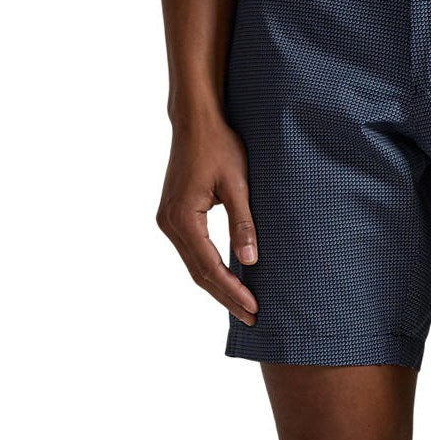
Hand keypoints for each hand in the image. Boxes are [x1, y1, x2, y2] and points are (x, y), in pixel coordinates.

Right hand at [156, 117, 258, 324]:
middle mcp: (169, 223)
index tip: (254, 308)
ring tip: (243, 306)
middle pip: (199, 273)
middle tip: (252, 318)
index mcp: (183, 218)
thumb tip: (251, 260)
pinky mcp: (174, 215)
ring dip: (218, 286)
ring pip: (194, 265)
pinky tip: (229, 279)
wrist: (196, 121)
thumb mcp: (238, 184)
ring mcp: (168, 220)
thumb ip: (244, 223)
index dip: (232, 290)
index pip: (210, 266)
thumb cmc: (220, 146)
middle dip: (226, 296)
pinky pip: (193, 251)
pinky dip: (210, 269)